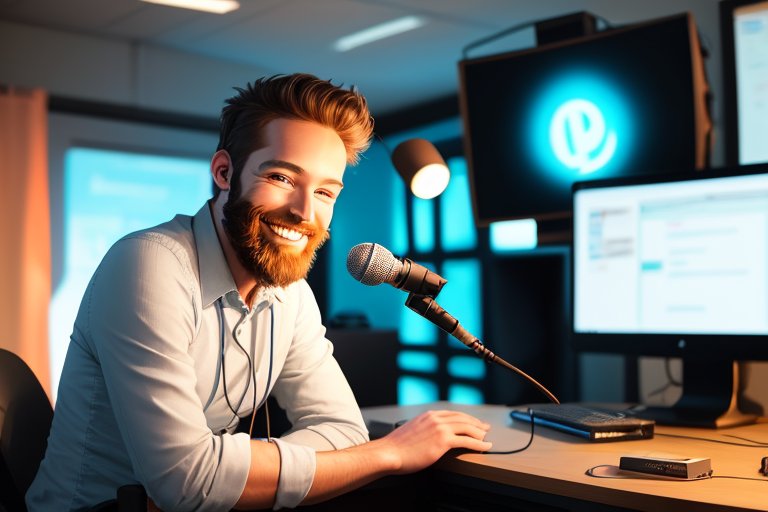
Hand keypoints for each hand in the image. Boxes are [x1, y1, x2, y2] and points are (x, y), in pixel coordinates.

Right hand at [375, 410, 492, 473]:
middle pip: (463, 418)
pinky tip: (485, 446)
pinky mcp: (443, 441)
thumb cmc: (397, 446)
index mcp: (428, 415)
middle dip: (476, 423)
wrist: (390, 452)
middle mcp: (436, 418)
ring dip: (480, 432)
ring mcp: (440, 428)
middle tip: (485, 427)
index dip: (466, 418)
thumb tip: (428, 436)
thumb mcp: (411, 430)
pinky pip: (467, 441)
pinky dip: (479, 443)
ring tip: (487, 438)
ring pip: (467, 427)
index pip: (453, 414)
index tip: (472, 421)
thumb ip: (423, 428)